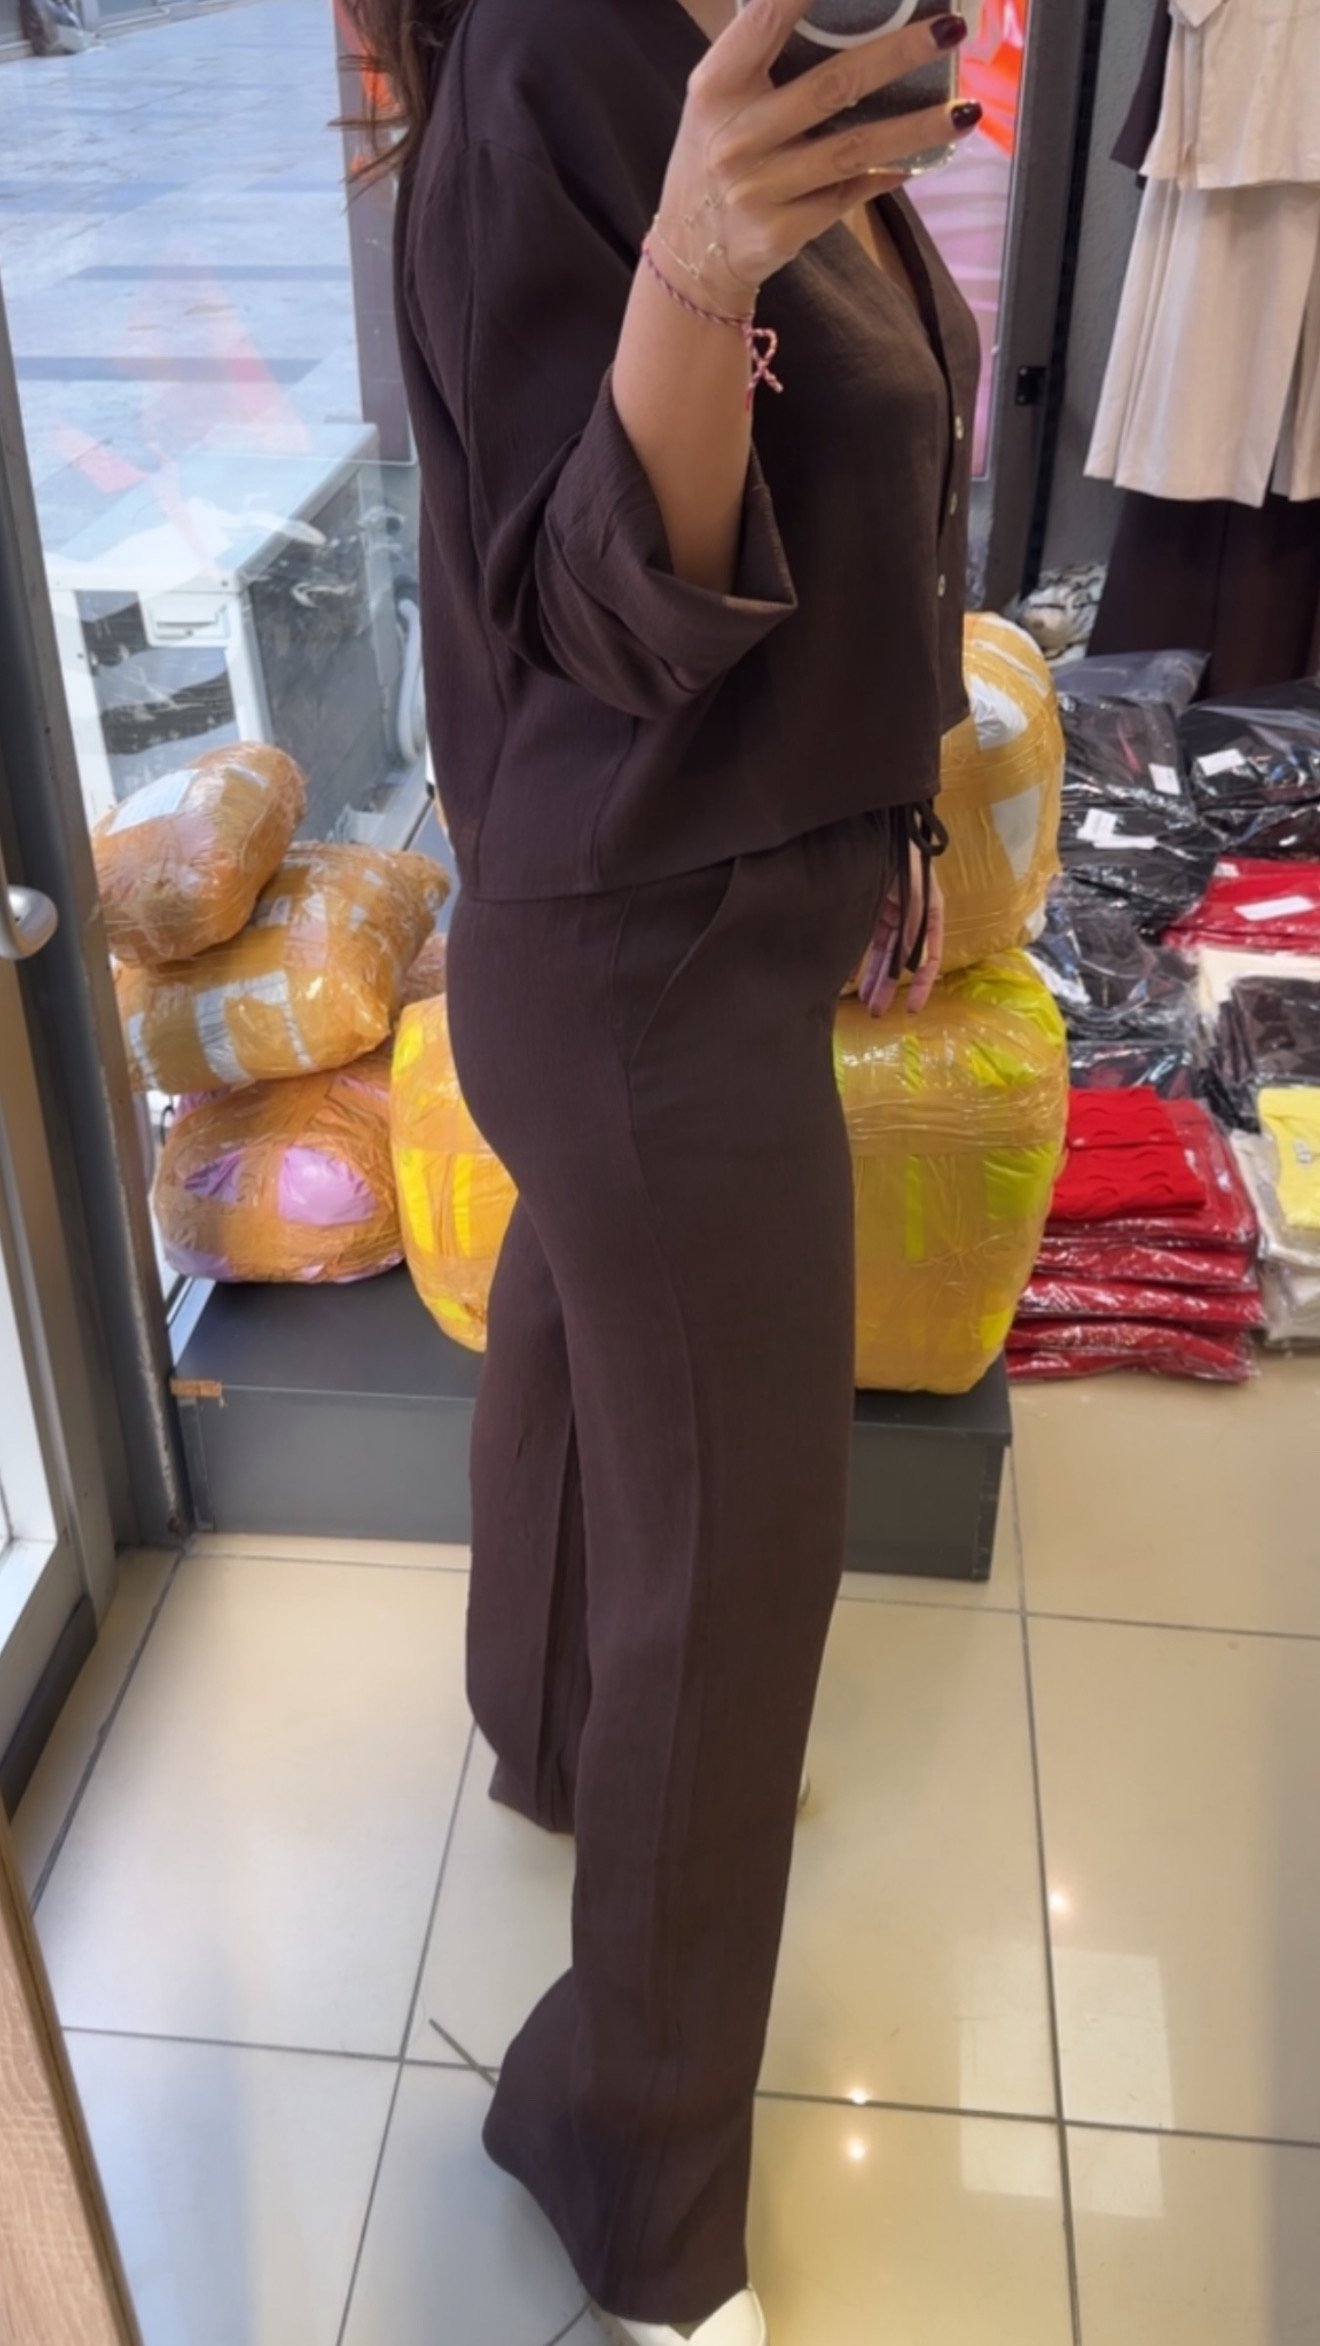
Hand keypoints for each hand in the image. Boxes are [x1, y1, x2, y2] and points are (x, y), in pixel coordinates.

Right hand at [654, 0, 976, 313]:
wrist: (692, 254)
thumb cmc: (717, 156)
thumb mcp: (721, 99)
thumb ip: (763, 53)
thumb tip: (851, 12)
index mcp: (717, 87)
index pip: (766, 20)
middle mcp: (735, 137)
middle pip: (832, 85)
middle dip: (898, 53)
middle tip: (948, 30)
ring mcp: (759, 190)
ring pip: (854, 148)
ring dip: (917, 128)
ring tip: (966, 111)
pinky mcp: (781, 232)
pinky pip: (848, 195)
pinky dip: (887, 177)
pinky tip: (919, 162)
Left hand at [857, 845, 945, 1017]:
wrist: (883, 826)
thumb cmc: (906, 857)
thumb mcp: (914, 893)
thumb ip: (912, 927)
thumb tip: (906, 964)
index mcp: (930, 913)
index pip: (929, 956)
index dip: (921, 984)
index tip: (912, 1008)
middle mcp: (911, 917)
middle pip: (900, 960)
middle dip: (889, 986)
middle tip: (876, 1012)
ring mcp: (889, 913)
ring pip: (882, 952)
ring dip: (873, 977)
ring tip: (864, 1002)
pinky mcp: (870, 907)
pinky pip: (864, 938)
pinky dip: (857, 957)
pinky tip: (849, 976)